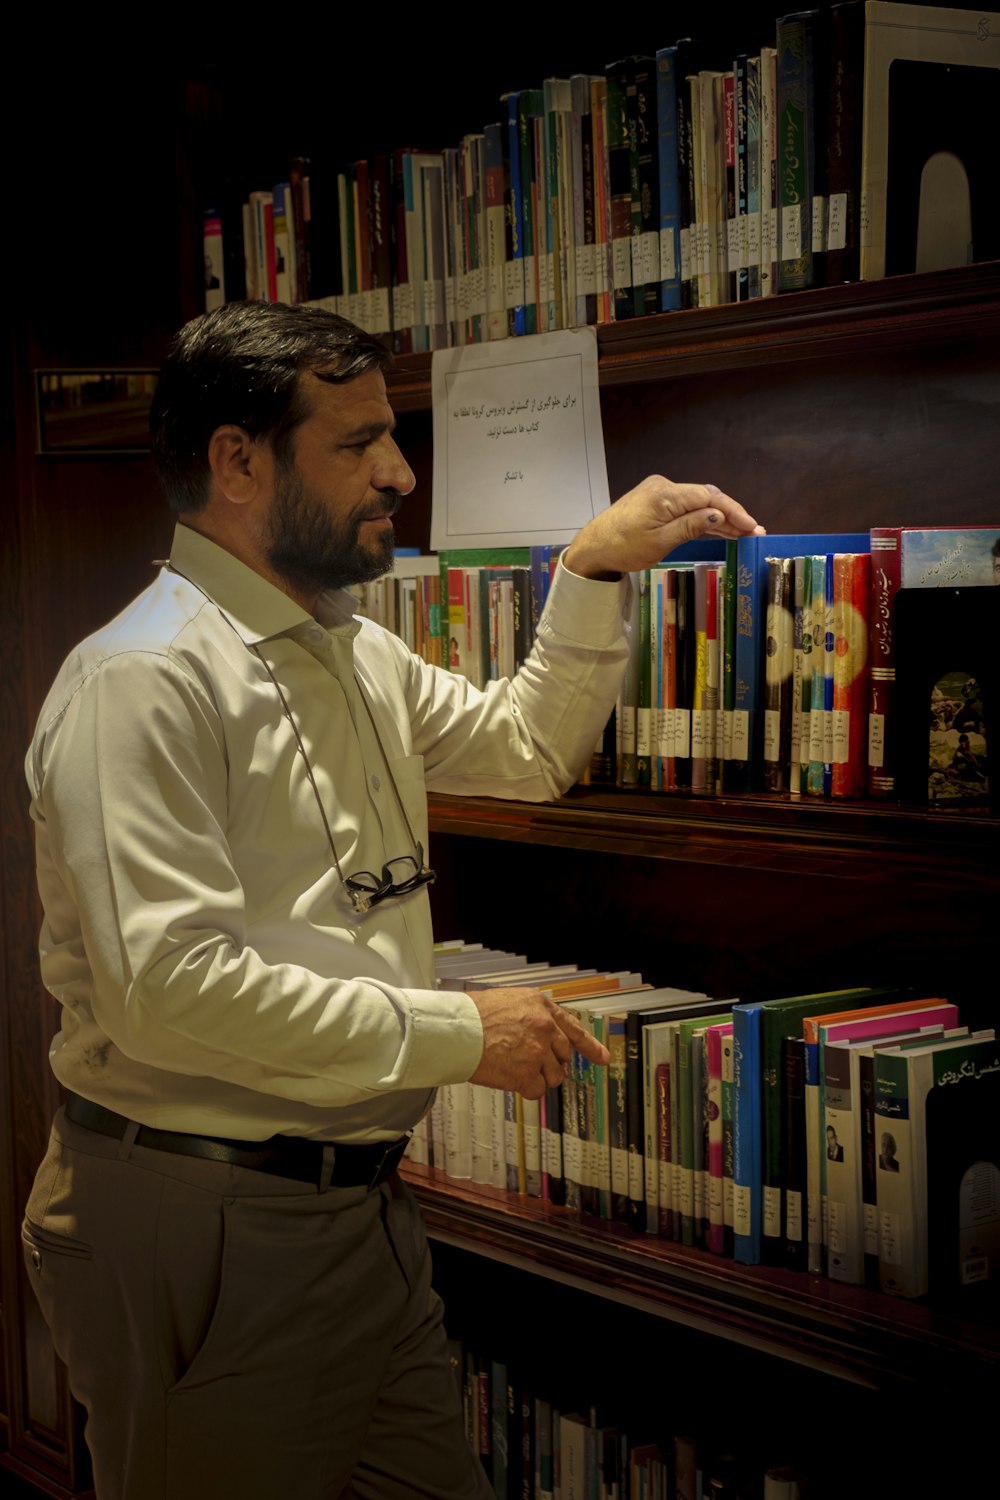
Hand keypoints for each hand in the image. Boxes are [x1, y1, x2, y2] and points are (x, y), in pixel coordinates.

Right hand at [467, 987, 609, 1100]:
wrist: (455, 1029)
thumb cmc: (473, 1015)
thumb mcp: (509, 1002)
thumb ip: (530, 1017)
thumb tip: (541, 1036)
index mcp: (541, 1006)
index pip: (573, 1028)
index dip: (590, 1046)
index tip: (603, 1058)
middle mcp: (545, 1027)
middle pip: (563, 1056)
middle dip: (549, 1063)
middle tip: (529, 1063)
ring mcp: (537, 1051)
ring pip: (553, 1076)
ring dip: (536, 1077)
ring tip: (513, 1067)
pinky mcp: (526, 1073)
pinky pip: (537, 1090)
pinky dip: (525, 1089)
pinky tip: (509, 1077)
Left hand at [561, 475, 764, 579]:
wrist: (594, 547)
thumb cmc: (623, 548)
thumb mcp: (660, 542)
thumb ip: (692, 526)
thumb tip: (719, 515)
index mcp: (665, 494)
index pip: (709, 497)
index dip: (733, 511)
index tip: (752, 527)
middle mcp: (664, 486)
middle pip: (706, 497)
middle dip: (730, 514)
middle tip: (753, 532)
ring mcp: (659, 492)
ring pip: (697, 502)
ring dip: (718, 518)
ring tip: (742, 534)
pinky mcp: (656, 501)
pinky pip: (686, 506)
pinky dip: (701, 518)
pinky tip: (719, 529)